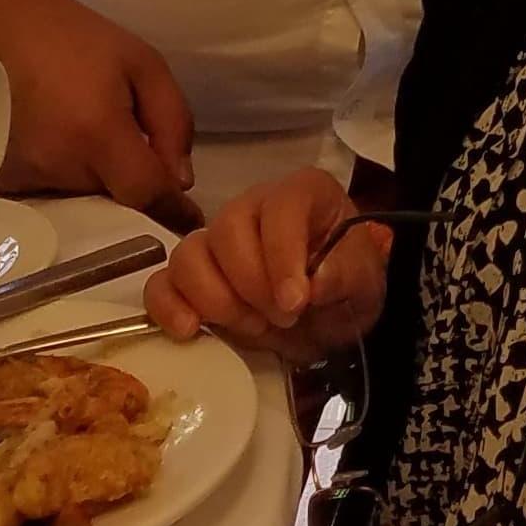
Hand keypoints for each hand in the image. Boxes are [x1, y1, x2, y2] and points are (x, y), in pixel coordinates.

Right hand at [0, 0, 199, 221]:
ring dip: (96, 180)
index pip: (146, 196)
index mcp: (99, 134)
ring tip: (84, 134)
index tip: (188, 219)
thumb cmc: (76, 40)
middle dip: (130, 182)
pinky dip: (62, 179)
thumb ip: (173, 122)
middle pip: (115, 200)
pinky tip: (56, 143)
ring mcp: (24, 178)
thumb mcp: (144, 64)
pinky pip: (48, 195)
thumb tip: (180, 183)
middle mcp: (59, 166)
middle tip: (127, 142)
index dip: (172, 211)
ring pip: (82, 201)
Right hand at [147, 172, 390, 358]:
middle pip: (227, 230)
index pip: (281, 208)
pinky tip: (190, 330)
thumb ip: (342, 277)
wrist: (328, 317)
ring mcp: (215, 241)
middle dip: (251, 284)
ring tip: (252, 326)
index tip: (295, 301)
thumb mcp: (363, 283)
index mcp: (301, 194)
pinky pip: (161, 283)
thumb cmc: (345, 285)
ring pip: (188, 255)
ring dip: (216, 299)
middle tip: (281, 318)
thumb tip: (313, 284)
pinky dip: (167, 307)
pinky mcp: (190, 278)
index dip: (282, 255)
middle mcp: (251, 208)